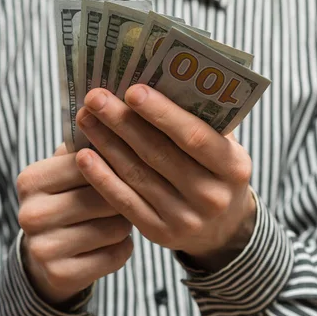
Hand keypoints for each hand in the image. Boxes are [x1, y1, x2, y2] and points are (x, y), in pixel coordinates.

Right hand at [17, 143, 133, 304]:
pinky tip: (115, 241)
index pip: (89, 162)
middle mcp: (30, 214)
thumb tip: (115, 117)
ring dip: (126, 221)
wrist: (46, 253)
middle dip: (125, 195)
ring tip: (119, 217)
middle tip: (130, 194)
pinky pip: (116, 255)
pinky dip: (124, 247)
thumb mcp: (67, 169)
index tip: (128, 162)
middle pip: (104, 196)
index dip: (115, 163)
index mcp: (31, 180)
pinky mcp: (61, 275)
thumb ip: (88, 146)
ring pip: (115, 227)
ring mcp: (43, 249)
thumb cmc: (67, 198)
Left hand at [76, 85, 255, 272]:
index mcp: (233, 167)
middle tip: (96, 97)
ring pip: (137, 175)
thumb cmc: (217, 170)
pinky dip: (101, 178)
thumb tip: (158, 82)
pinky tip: (84, 156)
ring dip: (107, 143)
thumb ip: (200, 120)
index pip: (194, 136)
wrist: (224, 227)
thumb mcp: (223, 146)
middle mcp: (212, 196)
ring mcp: (186, 219)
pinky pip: (125, 202)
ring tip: (86, 118)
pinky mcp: (160, 233)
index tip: (132, 90)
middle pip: (158, 153)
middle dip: (123, 122)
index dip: (162, 113)